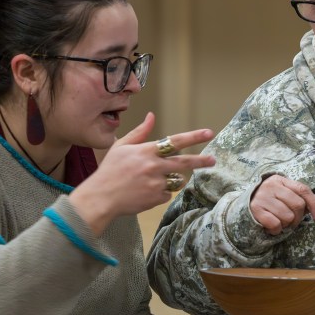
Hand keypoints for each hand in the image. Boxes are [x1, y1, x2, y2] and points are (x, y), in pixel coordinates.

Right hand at [70, 112, 214, 233]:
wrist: (101, 197)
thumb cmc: (109, 170)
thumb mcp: (121, 146)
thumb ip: (140, 132)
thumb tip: (152, 116)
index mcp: (147, 151)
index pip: (175, 141)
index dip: (194, 137)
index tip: (208, 133)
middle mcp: (154, 166)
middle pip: (184, 163)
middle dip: (201, 161)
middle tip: (213, 160)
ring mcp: (156, 183)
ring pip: (175, 180)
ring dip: (170, 179)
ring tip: (152, 180)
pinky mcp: (156, 198)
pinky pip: (166, 194)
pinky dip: (159, 193)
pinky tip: (145, 191)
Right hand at [249, 175, 314, 234]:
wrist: (243, 207)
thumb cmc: (270, 202)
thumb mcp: (287, 196)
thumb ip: (306, 199)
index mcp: (281, 180)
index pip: (303, 190)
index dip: (314, 205)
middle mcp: (271, 186)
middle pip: (297, 205)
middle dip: (297, 218)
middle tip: (289, 220)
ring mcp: (262, 197)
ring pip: (288, 217)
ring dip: (286, 224)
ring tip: (278, 221)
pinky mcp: (255, 210)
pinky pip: (276, 224)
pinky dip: (276, 230)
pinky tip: (270, 226)